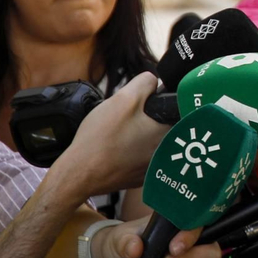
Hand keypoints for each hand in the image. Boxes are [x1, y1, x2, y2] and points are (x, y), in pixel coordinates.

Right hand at [60, 73, 166, 193]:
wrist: (78, 174)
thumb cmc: (101, 138)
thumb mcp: (124, 99)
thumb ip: (144, 84)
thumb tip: (154, 81)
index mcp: (169, 132)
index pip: (179, 110)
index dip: (162, 102)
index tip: (145, 104)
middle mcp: (168, 152)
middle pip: (164, 125)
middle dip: (148, 118)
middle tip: (126, 120)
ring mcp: (155, 168)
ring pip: (152, 141)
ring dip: (140, 135)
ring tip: (118, 136)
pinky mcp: (141, 177)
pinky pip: (141, 157)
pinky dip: (132, 152)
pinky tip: (115, 150)